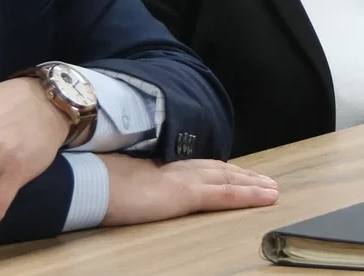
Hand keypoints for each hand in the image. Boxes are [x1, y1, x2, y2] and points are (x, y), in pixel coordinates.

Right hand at [100, 154, 278, 226]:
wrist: (91, 182)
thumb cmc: (99, 183)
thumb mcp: (124, 182)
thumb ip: (141, 182)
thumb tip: (141, 188)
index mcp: (163, 165)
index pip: (201, 167)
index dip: (224, 170)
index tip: (240, 173)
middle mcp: (178, 167)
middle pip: (220, 170)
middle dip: (245, 176)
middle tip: (267, 182)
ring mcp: (184, 179)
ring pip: (229, 179)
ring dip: (253, 184)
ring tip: (272, 189)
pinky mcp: (187, 193)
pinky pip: (225, 194)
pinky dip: (249, 195)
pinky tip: (266, 197)